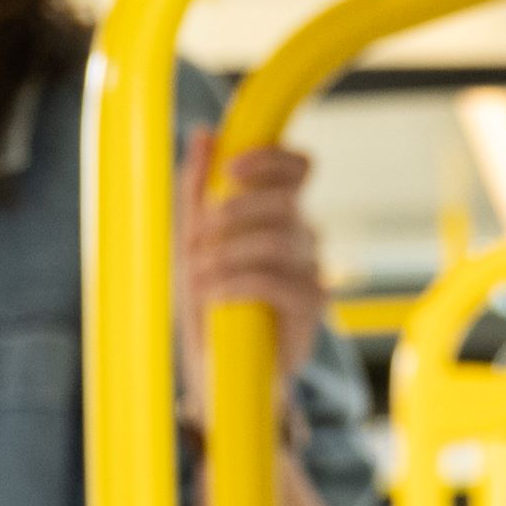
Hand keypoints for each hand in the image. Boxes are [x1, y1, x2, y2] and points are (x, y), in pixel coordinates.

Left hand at [173, 139, 325, 423]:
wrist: (217, 370)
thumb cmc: (208, 301)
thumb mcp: (193, 241)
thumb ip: (199, 189)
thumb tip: (205, 134)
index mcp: (280, 214)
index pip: (298, 168)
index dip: (271, 159)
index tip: (230, 169)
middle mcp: (304, 237)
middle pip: (284, 202)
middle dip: (231, 214)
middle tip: (195, 240)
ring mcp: (312, 272)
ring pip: (278, 240)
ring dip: (225, 255)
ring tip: (194, 278)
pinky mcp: (311, 310)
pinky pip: (278, 282)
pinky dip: (236, 284)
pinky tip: (212, 297)